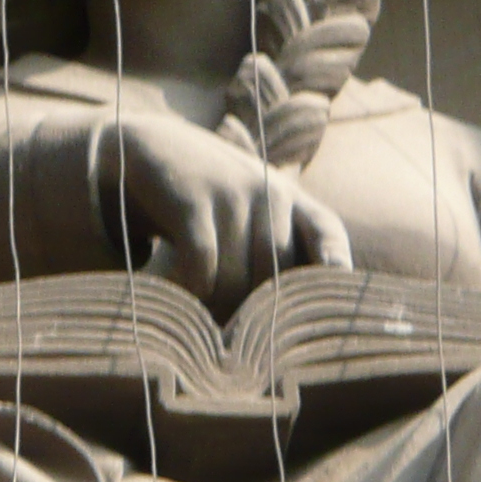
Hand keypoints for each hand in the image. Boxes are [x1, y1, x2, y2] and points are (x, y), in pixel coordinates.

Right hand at [74, 107, 350, 311]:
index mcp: (288, 196)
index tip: (334, 287)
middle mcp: (269, 189)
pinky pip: (205, 264)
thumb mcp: (244, 211)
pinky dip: (193, 288)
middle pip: (275, 274)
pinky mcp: (193, 198)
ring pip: (238, 277)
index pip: (327, 229)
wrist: (145, 149)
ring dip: (216, 305)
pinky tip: (181, 293)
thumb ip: (270, 249)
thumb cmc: (201, 199)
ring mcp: (232, 191)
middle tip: (227, 332)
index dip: (335, 261)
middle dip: (251, 312)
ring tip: (199, 313)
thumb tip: (284, 320)